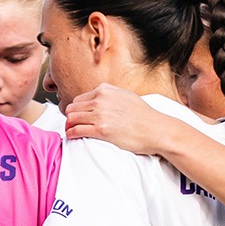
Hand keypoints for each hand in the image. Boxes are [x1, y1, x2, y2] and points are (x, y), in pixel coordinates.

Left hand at [64, 83, 193, 156]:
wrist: (156, 129)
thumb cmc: (143, 116)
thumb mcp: (125, 96)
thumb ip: (110, 95)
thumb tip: (99, 98)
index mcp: (105, 90)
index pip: (79, 99)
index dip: (76, 109)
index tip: (77, 116)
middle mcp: (101, 100)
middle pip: (72, 108)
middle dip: (70, 117)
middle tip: (72, 125)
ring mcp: (100, 114)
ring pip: (71, 118)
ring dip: (68, 126)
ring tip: (71, 131)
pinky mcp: (100, 130)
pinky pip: (76, 130)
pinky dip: (71, 133)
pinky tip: (72, 136)